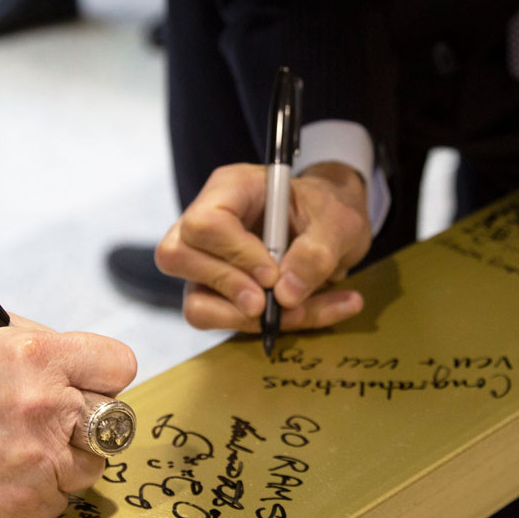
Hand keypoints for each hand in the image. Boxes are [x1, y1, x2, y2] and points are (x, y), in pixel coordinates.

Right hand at [0, 316, 136, 517]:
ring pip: (92, 466)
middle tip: (55, 420)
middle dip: (88, 417)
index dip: (103, 373)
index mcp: (39, 358)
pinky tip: (4, 475)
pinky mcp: (27, 506)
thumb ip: (41, 341)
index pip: (120, 365)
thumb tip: (82, 360)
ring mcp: (40, 464)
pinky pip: (61, 500)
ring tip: (21, 449)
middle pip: (116, 418)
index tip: (90, 381)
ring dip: (67, 459)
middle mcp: (47, 410)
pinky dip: (39, 491)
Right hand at [156, 162, 370, 331]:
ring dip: (244, 318)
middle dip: (229, 288)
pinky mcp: (215, 292)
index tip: (272, 275)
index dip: (234, 255)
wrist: (333, 228)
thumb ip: (316, 254)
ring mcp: (204, 260)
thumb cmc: (328, 212)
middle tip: (269, 302)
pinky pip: (220, 321)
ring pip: (194, 301)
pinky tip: (303, 315)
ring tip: (298, 311)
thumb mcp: (339, 223)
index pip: (204, 223)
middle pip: (178, 257)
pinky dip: (259, 328)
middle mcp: (207, 222)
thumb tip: (285, 295)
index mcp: (232, 188)